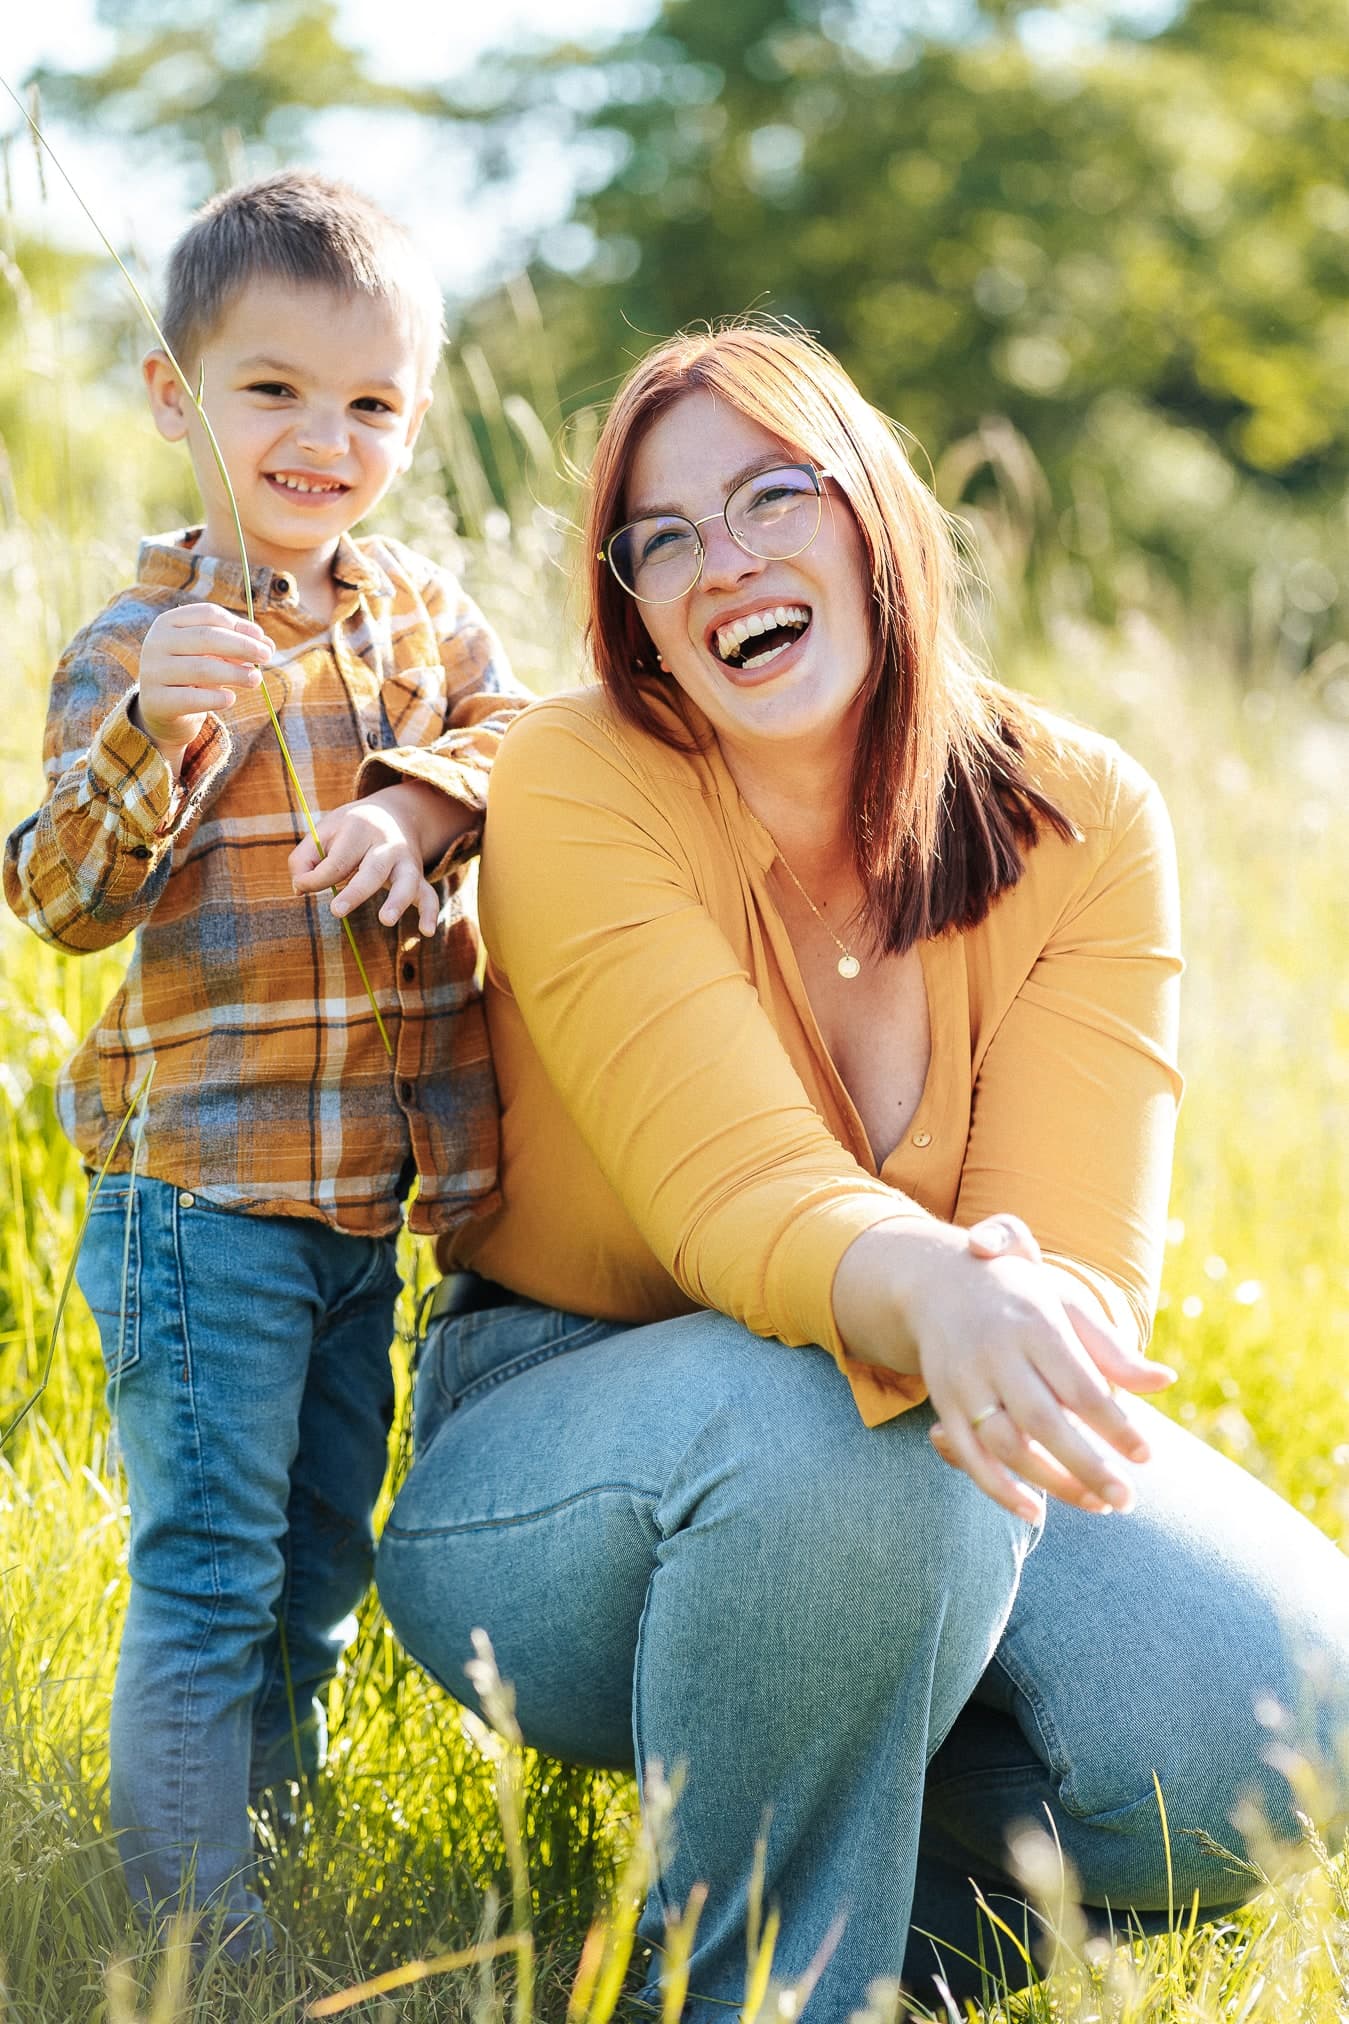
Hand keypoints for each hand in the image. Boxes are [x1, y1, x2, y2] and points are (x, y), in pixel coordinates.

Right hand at [135, 603, 270, 766]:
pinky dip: (216, 698)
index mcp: (168, 623)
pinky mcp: (156, 702)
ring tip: (256, 679)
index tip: (261, 637)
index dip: (238, 624)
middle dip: (241, 646)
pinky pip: (191, 698)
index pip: (207, 614)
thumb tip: (268, 644)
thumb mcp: (213, 655)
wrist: (163, 710)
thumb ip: (237, 646)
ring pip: (201, 668)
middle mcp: (156, 643)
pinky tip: (231, 699)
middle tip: (267, 656)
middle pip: (206, 637)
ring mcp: (152, 672)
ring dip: (235, 673)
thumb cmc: (193, 676)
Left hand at [288, 782, 462, 935]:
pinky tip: (426, 932)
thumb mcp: (325, 832)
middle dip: (355, 891)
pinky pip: (429, 895)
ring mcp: (406, 861)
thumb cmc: (351, 830)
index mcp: (359, 829)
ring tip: (386, 920)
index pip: (337, 861)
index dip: (316, 878)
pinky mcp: (418, 877)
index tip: (303, 886)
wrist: (396, 814)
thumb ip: (305, 858)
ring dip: (397, 901)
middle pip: (373, 869)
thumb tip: (299, 889)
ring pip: (406, 881)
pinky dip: (430, 913)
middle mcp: (387, 844)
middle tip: (336, 911)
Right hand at [833, 1215, 1175, 1522]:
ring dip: (1051, 1484)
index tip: (1146, 1456)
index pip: (1080, 1386)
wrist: (939, 1280)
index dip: (1114, 1426)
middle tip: (1126, 1500)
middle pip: (1043, 1422)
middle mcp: (996, 1354)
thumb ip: (1112, 1350)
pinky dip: (999, 1491)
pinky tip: (1034, 1513)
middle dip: (1087, 1467)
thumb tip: (1167, 1382)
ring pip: (1006, 1445)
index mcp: (1035, 1326)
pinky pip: (969, 1457)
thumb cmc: (1021, 1299)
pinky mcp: (944, 1404)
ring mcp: (965, 1381)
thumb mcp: (1067, 1308)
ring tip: (1095, 1506)